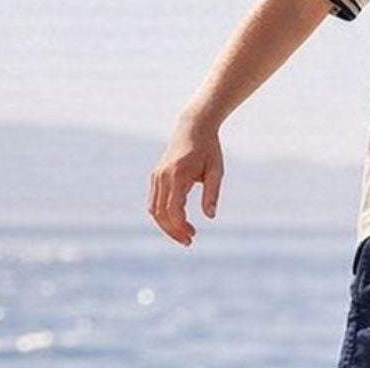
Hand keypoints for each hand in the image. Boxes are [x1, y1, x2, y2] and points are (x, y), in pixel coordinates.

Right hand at [147, 119, 223, 245]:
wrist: (193, 128)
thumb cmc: (209, 149)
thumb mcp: (216, 170)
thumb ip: (212, 193)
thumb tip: (210, 216)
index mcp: (177, 175)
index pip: (173, 209)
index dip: (180, 226)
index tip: (193, 236)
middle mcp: (162, 176)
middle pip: (160, 213)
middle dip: (173, 230)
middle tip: (190, 241)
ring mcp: (156, 176)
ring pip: (154, 209)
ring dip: (167, 225)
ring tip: (185, 233)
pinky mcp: (155, 176)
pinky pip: (153, 201)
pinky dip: (162, 215)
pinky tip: (177, 221)